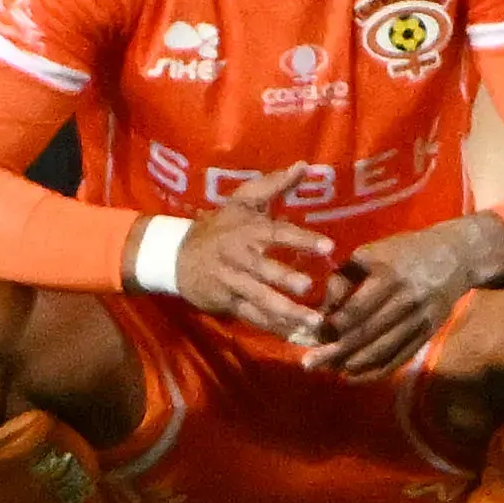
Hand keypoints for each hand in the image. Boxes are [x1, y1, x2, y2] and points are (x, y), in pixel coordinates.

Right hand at [159, 202, 334, 340]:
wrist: (175, 256)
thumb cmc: (218, 226)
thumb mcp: (241, 202)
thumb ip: (273, 185)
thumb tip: (304, 165)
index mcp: (247, 231)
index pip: (278, 234)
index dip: (302, 240)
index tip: (328, 247)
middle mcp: (240, 258)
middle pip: (265, 270)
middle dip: (286, 279)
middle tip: (309, 288)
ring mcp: (233, 283)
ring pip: (261, 299)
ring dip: (287, 311)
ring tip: (313, 322)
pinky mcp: (228, 303)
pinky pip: (254, 317)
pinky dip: (275, 328)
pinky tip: (297, 336)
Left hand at [306, 213, 503, 378]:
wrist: (455, 256)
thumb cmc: (402, 252)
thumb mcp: (370, 254)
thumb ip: (343, 280)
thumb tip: (319, 312)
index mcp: (388, 274)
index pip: (356, 309)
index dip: (333, 327)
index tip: (312, 336)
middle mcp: (406, 298)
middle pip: (367, 333)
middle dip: (336, 352)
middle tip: (310, 364)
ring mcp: (420, 318)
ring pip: (383, 350)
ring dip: (353, 364)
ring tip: (329, 370)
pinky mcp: (429, 332)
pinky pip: (400, 358)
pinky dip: (375, 371)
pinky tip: (353, 375)